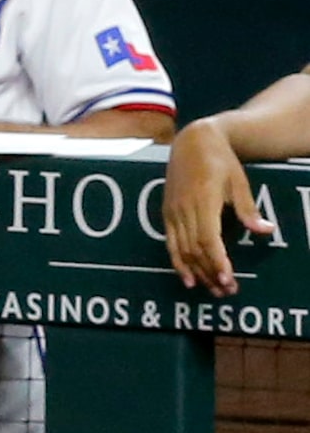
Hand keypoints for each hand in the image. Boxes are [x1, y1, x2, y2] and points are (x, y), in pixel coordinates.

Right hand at [164, 118, 273, 294]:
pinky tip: (188, 276)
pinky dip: (178, 262)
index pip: (208, 239)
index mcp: (203, 200)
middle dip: (210, 273)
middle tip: (226, 291)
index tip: (227, 279)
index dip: (217, 261)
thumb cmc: (221, 161)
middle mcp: (183, 209)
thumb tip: (265, 231)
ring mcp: (172, 212)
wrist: (193, 142)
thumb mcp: (239, 182)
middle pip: (195, 249)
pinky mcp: (166, 214)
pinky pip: (171, 243)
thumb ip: (248, 210)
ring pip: (181, 250)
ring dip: (195, 272)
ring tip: (210, 289)